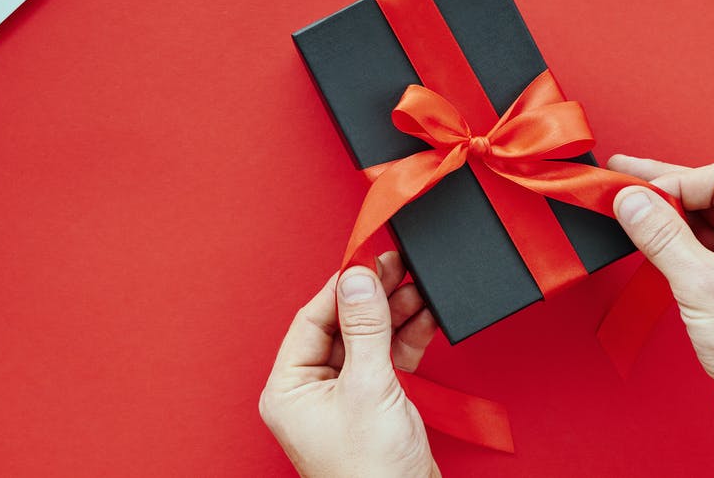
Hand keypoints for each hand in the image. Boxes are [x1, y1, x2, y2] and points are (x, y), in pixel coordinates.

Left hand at [259, 252, 440, 477]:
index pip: (311, 319)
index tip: (368, 258)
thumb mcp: (368, 386)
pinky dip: (406, 338)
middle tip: (398, 264)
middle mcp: (310, 392)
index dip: (343, 287)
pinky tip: (424, 316)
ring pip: (367, 340)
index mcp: (289, 388)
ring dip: (394, 313)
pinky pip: (385, 359)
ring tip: (418, 284)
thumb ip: (365, 327)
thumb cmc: (371, 473)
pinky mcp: (372, 405)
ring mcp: (343, 399)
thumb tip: (358, 277)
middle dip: (373, 297)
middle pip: (341, 326)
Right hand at [609, 155, 713, 476]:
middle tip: (621, 179)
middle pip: (710, 197)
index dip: (672, 183)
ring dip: (666, 222)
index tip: (632, 193)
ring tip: (626, 216)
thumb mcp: (703, 286)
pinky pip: (704, 251)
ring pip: (704, 224)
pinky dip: (674, 248)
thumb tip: (631, 200)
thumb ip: (661, 237)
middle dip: (663, 194)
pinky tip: (648, 247)